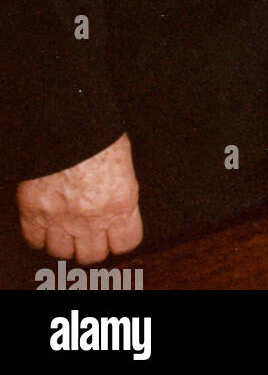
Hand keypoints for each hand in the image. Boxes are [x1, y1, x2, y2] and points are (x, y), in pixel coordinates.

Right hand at [17, 133, 142, 263]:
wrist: (66, 120)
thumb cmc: (98, 133)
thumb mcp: (123, 163)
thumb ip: (120, 193)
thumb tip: (116, 209)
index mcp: (121, 202)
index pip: (127, 243)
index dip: (120, 238)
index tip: (116, 233)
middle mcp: (92, 217)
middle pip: (93, 254)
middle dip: (92, 244)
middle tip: (90, 232)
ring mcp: (60, 218)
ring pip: (62, 252)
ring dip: (64, 242)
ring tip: (66, 226)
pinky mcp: (33, 212)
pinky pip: (34, 241)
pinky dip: (39, 235)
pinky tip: (45, 222)